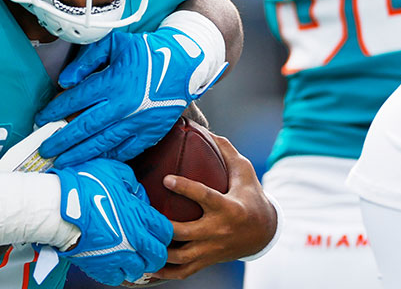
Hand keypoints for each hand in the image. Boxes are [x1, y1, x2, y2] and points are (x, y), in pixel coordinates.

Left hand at [36, 25, 227, 166]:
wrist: (184, 64)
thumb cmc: (147, 51)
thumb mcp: (115, 43)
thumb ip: (87, 59)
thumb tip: (65, 81)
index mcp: (113, 81)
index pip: (75, 100)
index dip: (55, 110)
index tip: (41, 119)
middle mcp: (123, 105)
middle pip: (84, 127)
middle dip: (62, 141)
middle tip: (45, 150)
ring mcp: (137, 122)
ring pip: (102, 143)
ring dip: (80, 154)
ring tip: (63, 162)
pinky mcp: (150, 132)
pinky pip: (125, 150)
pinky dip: (108, 157)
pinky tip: (94, 161)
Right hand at [50, 159, 172, 284]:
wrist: (57, 208)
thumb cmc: (82, 186)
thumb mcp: (113, 171)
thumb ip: (131, 182)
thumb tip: (136, 192)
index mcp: (139, 215)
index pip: (166, 231)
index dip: (164, 231)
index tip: (157, 229)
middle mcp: (133, 239)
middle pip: (159, 255)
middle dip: (157, 251)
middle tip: (149, 247)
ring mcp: (118, 255)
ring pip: (141, 270)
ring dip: (139, 263)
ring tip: (132, 256)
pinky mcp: (102, 267)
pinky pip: (119, 279)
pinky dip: (120, 273)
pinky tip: (116, 263)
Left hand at [141, 134, 277, 282]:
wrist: (264, 233)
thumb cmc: (251, 197)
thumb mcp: (245, 172)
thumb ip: (225, 151)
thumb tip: (203, 128)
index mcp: (229, 208)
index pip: (205, 197)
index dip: (185, 188)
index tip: (166, 178)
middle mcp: (219, 231)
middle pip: (185, 233)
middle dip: (162, 226)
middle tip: (140, 213)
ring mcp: (211, 250)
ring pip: (181, 257)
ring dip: (157, 250)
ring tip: (137, 238)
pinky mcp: (206, 260)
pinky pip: (182, 272)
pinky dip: (163, 272)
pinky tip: (144, 266)